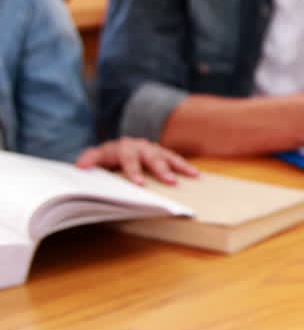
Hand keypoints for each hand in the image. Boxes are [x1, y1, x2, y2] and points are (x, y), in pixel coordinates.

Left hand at [75, 138, 199, 184]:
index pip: (128, 159)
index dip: (134, 171)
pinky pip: (174, 159)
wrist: (115, 149)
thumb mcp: (96, 159)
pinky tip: (196, 174)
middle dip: (161, 169)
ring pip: (166, 156)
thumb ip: (90, 160)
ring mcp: (152, 149)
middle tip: (170, 181)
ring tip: (192, 175)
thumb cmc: (106, 158)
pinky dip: (185, 166)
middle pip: (151, 157)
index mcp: (121, 148)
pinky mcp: (161, 153)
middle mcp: (139, 146)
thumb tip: (80, 166)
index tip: (140, 183)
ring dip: (179, 167)